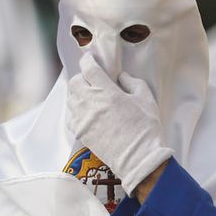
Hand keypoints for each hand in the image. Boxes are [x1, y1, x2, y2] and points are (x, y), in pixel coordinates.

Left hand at [65, 56, 170, 191]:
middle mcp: (90, 103)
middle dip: (81, 77)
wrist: (138, 158)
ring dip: (77, 93)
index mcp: (106, 92)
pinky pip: (70, 116)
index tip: (89, 58)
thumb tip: (121, 76)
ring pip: (70, 98)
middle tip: (91, 79)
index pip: (89, 69)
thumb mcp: (145, 99)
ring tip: (89, 95)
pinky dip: (74, 110)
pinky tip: (85, 111)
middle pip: (75, 82)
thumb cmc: (145, 128)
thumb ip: (132, 83)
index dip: (87, 60)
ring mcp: (82, 119)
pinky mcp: (80, 132)